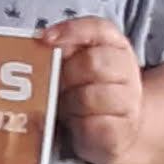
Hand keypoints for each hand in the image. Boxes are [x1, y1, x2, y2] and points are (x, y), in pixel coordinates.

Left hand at [41, 16, 146, 163]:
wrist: (117, 133)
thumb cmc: (87, 95)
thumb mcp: (75, 68)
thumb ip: (60, 51)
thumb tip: (36, 44)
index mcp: (116, 48)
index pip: (99, 29)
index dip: (72, 31)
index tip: (45, 39)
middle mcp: (126, 72)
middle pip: (93, 63)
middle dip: (65, 75)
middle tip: (54, 86)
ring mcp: (127, 103)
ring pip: (90, 96)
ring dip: (69, 104)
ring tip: (65, 109)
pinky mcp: (119, 132)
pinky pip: (92, 125)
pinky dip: (77, 126)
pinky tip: (75, 126)